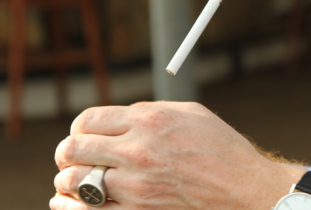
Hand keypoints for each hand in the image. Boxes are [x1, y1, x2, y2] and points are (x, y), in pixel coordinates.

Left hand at [51, 101, 304, 209]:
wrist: (244, 187)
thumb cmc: (220, 147)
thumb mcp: (188, 113)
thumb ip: (148, 111)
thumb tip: (118, 118)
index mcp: (148, 120)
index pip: (88, 119)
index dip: (79, 127)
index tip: (82, 134)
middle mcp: (137, 150)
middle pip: (74, 148)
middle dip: (67, 151)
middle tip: (71, 156)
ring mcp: (136, 185)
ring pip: (75, 180)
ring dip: (68, 178)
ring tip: (74, 178)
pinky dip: (72, 206)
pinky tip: (68, 201)